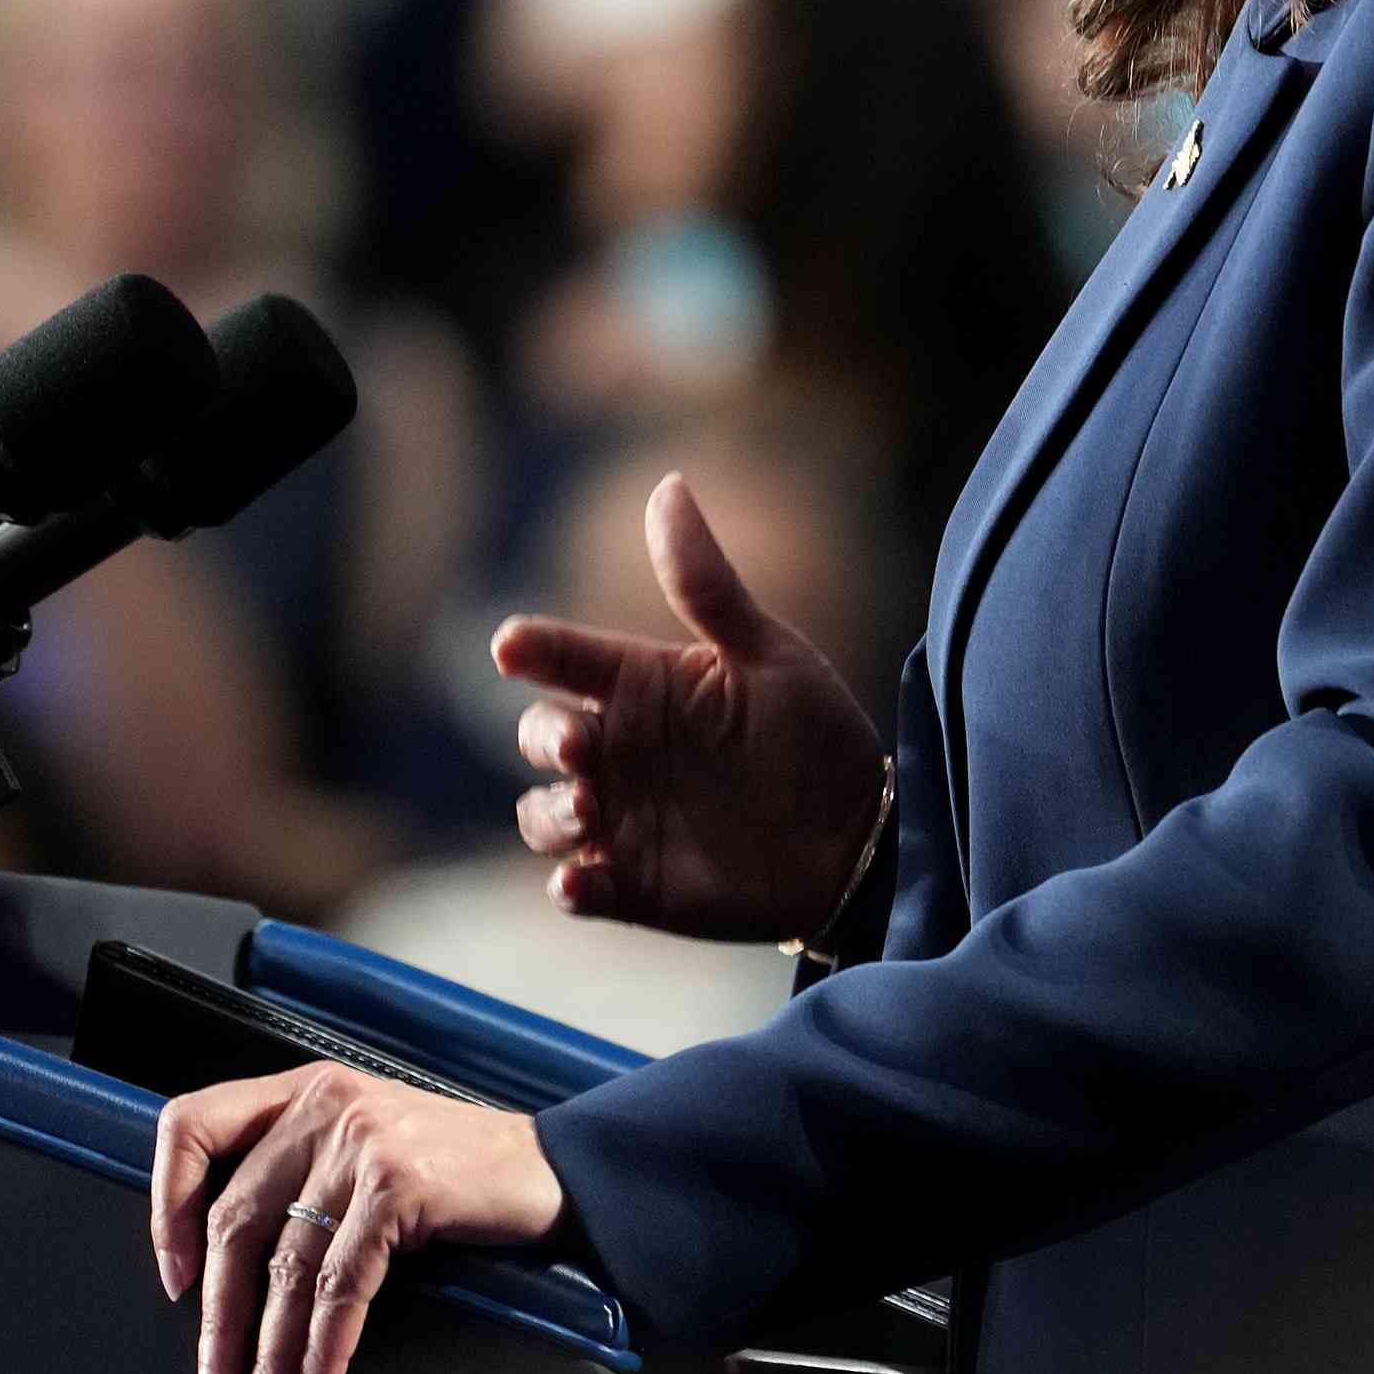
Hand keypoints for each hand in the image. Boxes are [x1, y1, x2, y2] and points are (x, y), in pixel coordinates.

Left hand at [149, 1066, 562, 1373]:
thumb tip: (231, 1271)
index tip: (175, 1280)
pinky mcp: (396, 1185)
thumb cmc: (460, 1169)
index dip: (167, 1204)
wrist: (556, 1168)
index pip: (193, 1123)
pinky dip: (323, 1353)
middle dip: (219, 1325)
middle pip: (234, 1223)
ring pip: (285, 1269)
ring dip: (268, 1360)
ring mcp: (360, 1143)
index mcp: (303, 1090)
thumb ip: (303, 1172)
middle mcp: (322, 1106)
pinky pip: (340, 1288)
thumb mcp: (367, 1143)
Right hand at [492, 474, 885, 941]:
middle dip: (544, 738)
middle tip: (583, 747)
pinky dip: (571, 888)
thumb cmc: (815, 735)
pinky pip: (579, 890)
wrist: (861, 841)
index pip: (563, 657)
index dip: (531, 647)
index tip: (511, 646)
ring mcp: (621, 819)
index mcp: (640, 685)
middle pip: (540, 735)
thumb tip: (667, 483)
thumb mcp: (769, 654)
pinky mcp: (634, 886)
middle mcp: (618, 750)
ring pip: (543, 814)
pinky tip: (582, 884)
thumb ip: (706, 585)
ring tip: (590, 812)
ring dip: (550, 814)